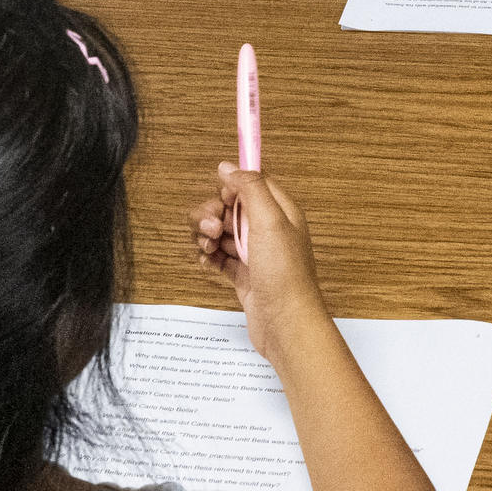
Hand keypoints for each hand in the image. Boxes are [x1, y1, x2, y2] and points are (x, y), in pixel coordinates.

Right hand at [194, 163, 332, 327]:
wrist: (285, 324)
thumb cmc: (284, 275)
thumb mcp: (270, 220)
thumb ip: (250, 187)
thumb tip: (228, 166)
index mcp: (280, 211)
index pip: (251, 184)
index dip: (232, 188)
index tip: (225, 200)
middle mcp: (268, 230)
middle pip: (229, 208)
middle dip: (212, 214)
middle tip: (213, 228)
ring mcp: (254, 253)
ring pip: (220, 232)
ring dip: (206, 236)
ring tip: (208, 248)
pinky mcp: (243, 274)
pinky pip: (218, 256)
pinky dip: (208, 256)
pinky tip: (207, 262)